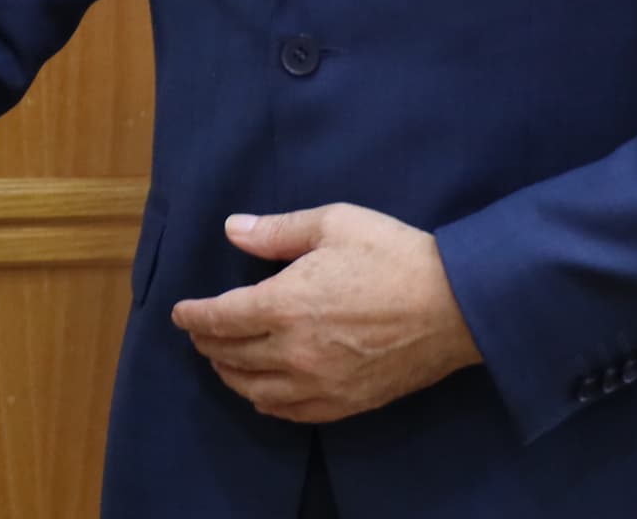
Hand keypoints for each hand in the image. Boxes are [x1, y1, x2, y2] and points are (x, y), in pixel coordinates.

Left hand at [168, 204, 481, 423]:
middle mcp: (294, 351)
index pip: (220, 318)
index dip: (194, 317)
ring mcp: (320, 383)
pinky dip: (266, 403)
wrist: (456, 306)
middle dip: (208, 344)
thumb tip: (233, 230)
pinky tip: (262, 395)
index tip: (180, 314)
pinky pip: (291, 412)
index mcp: (285, 304)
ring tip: (223, 361)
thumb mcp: (333, 224)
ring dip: (231, 375)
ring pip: (255, 389)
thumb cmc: (394, 255)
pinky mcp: (346, 403)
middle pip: (232, 356)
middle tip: (200, 334)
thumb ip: (277, 231)